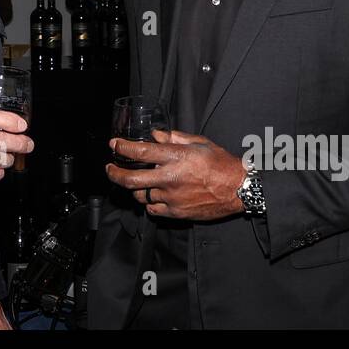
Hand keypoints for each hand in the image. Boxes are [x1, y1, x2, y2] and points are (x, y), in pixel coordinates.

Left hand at [105, 130, 245, 221]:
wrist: (239, 189)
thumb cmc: (221, 164)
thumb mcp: (199, 143)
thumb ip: (174, 138)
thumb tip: (155, 136)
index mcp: (176, 157)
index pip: (140, 151)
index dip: (122, 147)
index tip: (114, 145)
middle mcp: (170, 178)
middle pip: (130, 179)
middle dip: (114, 173)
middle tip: (110, 168)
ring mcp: (172, 197)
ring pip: (141, 195)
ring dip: (136, 188)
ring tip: (137, 182)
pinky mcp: (177, 213)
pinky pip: (153, 210)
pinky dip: (149, 203)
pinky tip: (153, 196)